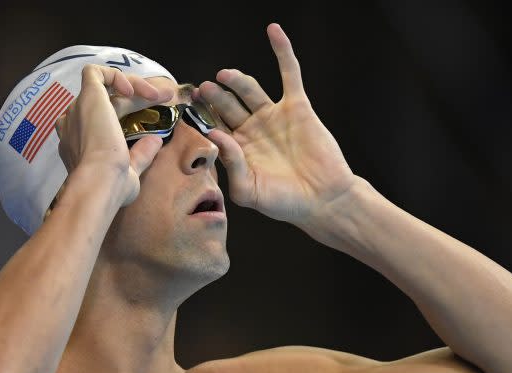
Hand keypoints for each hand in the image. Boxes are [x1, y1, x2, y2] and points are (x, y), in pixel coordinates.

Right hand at [55, 65, 172, 205]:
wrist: (100, 182)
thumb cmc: (112, 186)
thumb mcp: (131, 171)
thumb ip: (141, 154)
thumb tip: (155, 140)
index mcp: (80, 143)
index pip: (105, 119)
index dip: (130, 112)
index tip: (157, 115)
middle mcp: (74, 124)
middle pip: (107, 102)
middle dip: (138, 98)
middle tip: (165, 97)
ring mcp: (78, 109)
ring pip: (105, 87)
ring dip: (133, 86)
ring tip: (158, 95)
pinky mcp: (87, 96)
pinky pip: (95, 73)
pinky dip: (115, 75)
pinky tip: (133, 89)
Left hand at [198, 23, 356, 229]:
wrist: (322, 199)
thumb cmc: (285, 202)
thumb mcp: (249, 191)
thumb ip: (231, 164)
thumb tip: (216, 134)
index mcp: (238, 149)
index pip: (214, 126)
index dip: (201, 117)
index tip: (189, 111)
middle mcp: (253, 129)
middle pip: (227, 105)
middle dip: (213, 96)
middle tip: (202, 89)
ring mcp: (274, 116)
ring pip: (250, 89)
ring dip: (235, 80)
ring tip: (222, 76)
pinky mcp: (296, 106)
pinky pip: (288, 74)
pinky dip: (282, 52)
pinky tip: (273, 32)